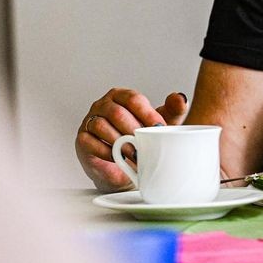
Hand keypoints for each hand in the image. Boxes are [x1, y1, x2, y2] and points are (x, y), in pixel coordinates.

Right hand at [74, 88, 188, 191]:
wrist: (126, 166)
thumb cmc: (143, 139)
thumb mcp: (160, 124)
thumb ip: (173, 110)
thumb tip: (181, 98)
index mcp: (121, 95)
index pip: (133, 98)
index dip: (147, 113)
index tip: (159, 128)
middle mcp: (103, 105)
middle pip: (117, 112)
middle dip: (134, 130)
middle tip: (147, 144)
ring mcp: (90, 121)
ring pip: (102, 126)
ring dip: (121, 142)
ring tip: (135, 154)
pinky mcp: (82, 139)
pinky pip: (90, 142)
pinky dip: (106, 151)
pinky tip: (118, 157)